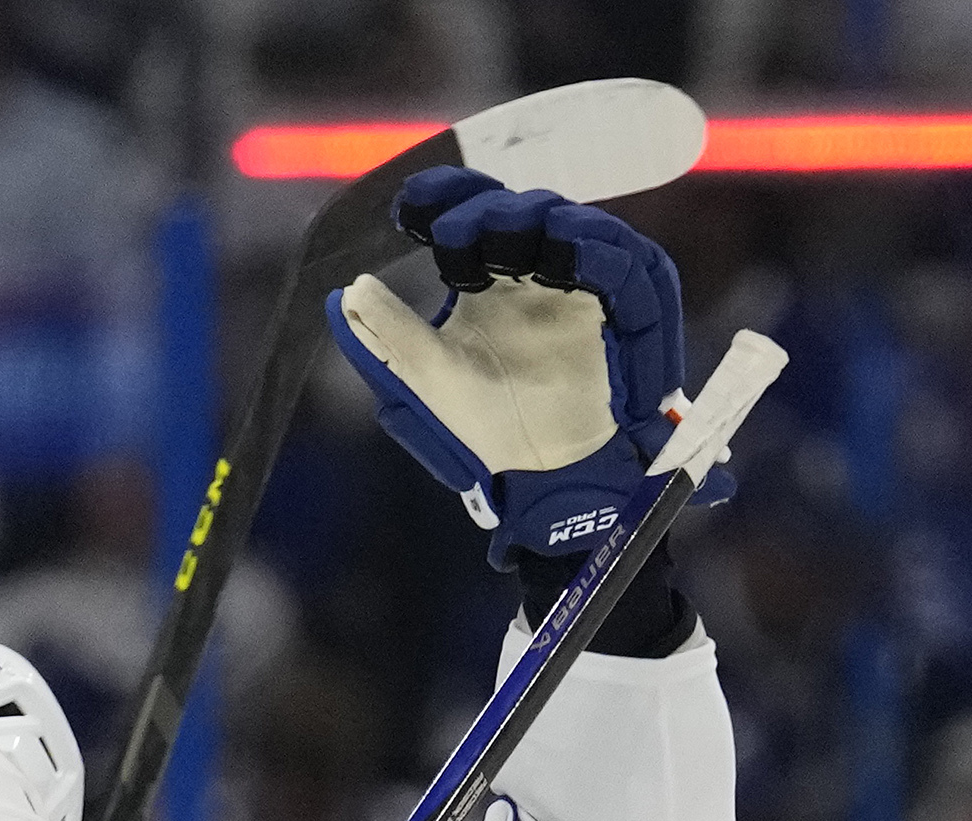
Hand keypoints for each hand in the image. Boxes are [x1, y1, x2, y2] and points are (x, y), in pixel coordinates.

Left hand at [323, 171, 729, 570]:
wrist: (536, 472)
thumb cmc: (484, 420)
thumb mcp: (427, 377)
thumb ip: (389, 335)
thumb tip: (347, 291)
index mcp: (486, 275)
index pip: (471, 211)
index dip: (446, 197)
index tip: (409, 206)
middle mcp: (535, 268)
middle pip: (520, 211)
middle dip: (485, 215)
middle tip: (450, 240)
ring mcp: (580, 284)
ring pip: (572, 227)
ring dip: (538, 224)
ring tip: (498, 241)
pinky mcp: (624, 308)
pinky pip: (624, 267)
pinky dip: (599, 254)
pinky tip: (568, 252)